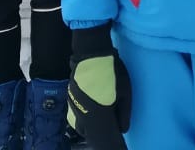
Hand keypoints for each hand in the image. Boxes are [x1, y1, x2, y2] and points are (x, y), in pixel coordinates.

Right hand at [66, 25, 130, 149]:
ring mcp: (74, 107)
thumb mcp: (124, 92)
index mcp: (96, 115)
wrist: (91, 54)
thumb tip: (123, 130)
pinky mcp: (70, 100)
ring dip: (91, 131)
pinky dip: (85, 122)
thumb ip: (124, 113)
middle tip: (112, 137)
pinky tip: (92, 118)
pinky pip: (76, 118)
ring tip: (103, 129)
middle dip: (100, 138)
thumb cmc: (111, 72)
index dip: (112, 143)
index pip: (104, 137)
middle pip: (90, 135)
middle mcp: (82, 115)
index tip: (119, 147)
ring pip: (81, 127)